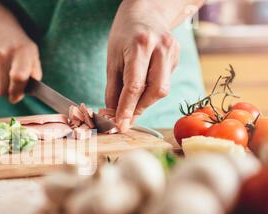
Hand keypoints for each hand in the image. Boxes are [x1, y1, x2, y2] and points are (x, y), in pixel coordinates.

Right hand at [0, 17, 41, 102]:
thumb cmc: (18, 44)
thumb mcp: (32, 53)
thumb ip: (35, 73)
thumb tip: (30, 91)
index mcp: (22, 51)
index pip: (19, 78)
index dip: (18, 92)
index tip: (17, 96)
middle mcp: (4, 53)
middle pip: (5, 89)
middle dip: (10, 92)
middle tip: (14, 85)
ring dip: (2, 86)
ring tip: (5, 73)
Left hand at [105, 0, 180, 131]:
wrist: (146, 12)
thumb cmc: (124, 34)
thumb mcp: (112, 59)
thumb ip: (113, 88)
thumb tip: (113, 115)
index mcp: (140, 45)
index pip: (135, 85)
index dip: (127, 109)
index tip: (120, 125)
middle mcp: (161, 47)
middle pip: (156, 90)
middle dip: (139, 108)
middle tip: (125, 118)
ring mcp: (172, 51)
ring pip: (162, 89)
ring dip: (145, 102)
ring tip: (131, 104)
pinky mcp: (177, 56)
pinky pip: (164, 82)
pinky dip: (151, 91)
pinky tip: (142, 86)